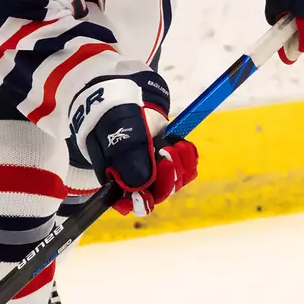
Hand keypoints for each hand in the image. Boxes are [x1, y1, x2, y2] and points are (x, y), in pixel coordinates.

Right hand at [84, 103, 199, 216]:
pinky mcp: (171, 159)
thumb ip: (128, 160)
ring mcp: (156, 170)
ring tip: (169, 144)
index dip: (138, 203)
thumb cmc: (115, 118)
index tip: (144, 194)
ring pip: (174, 183)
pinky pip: (187, 169)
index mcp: (116, 179)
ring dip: (177, 164)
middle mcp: (137, 180)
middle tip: (163, 153)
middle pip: (157, 194)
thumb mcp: (118, 134)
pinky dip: (188, 157)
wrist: (129, 100)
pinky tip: (180, 143)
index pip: (127, 204)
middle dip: (165, 176)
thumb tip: (141, 187)